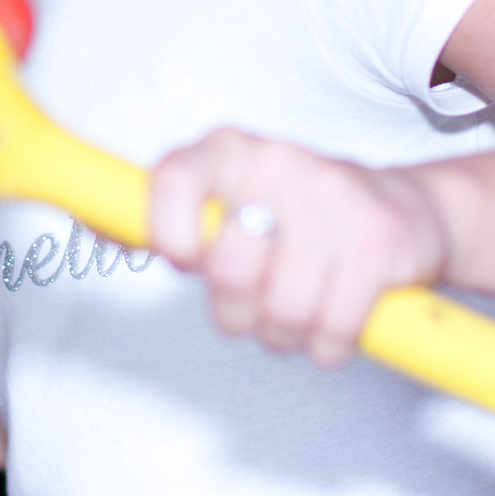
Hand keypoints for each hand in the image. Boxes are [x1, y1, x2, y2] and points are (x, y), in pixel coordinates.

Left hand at [147, 129, 452, 365]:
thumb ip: (161, 218)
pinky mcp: (378, 240)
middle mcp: (279, 162)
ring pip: (282, 312)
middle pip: (228, 271)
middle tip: (255, 302)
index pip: (173, 178)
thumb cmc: (294, 216)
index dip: (168, 232)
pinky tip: (335, 320)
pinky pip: (331, 330)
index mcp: (228, 150)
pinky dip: (328, 345)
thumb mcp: (225, 202)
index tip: (185, 260)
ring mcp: (334, 198)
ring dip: (285, 334)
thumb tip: (89, 226)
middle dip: (237, 312)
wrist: (405, 209)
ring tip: (298, 309)